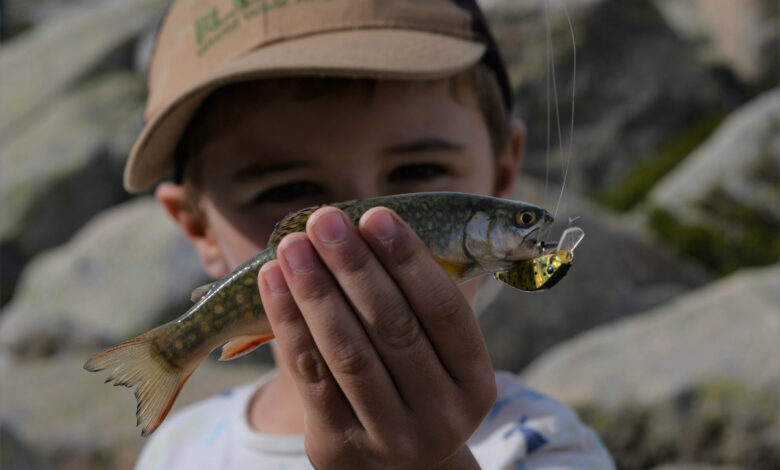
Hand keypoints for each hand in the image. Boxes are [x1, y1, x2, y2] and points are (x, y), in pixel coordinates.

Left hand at [257, 206, 496, 469]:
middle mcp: (442, 414)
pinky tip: (273, 283)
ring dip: (317, 291)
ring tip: (293, 245)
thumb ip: (418, 305)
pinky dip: (289, 325)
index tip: (376, 215)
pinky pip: (311, 377)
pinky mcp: (340, 447)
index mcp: (476, 382)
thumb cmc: (416, 389)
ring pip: (349, 352)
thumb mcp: (439, 361)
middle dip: (355, 267)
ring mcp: (391, 437)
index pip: (445, 310)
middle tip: (325, 219)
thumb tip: (368, 227)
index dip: (410, 260)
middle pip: (394, 327)